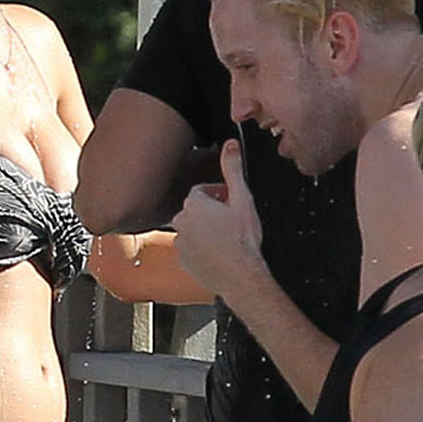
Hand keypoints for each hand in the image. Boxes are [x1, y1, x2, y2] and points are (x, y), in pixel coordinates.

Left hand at [170, 139, 263, 302]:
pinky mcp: (183, 261)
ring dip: (206, 231)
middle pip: (196, 210)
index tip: (232, 202)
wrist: (240, 276)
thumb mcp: (242, 199)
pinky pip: (192, 249)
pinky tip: (220, 253)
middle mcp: (181, 222)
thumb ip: (233, 169)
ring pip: (193, 230)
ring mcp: (180, 243)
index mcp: (193, 205)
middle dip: (212, 212)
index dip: (219, 194)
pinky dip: (203, 249)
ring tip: (227, 238)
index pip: (202, 191)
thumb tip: (231, 145)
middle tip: (232, 221)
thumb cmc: (242, 240)